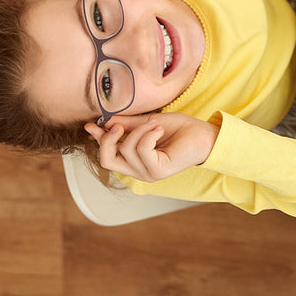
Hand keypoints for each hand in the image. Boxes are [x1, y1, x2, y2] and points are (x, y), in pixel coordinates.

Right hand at [84, 112, 218, 182]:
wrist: (204, 134)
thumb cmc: (181, 129)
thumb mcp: (148, 123)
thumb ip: (127, 125)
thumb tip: (105, 121)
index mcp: (134, 160)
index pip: (107, 154)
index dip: (97, 139)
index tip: (90, 124)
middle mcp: (138, 170)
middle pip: (106, 160)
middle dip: (108, 139)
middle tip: (118, 124)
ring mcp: (147, 174)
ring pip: (126, 150)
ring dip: (138, 130)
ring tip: (154, 124)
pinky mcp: (158, 172)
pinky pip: (141, 150)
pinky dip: (148, 135)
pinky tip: (159, 130)